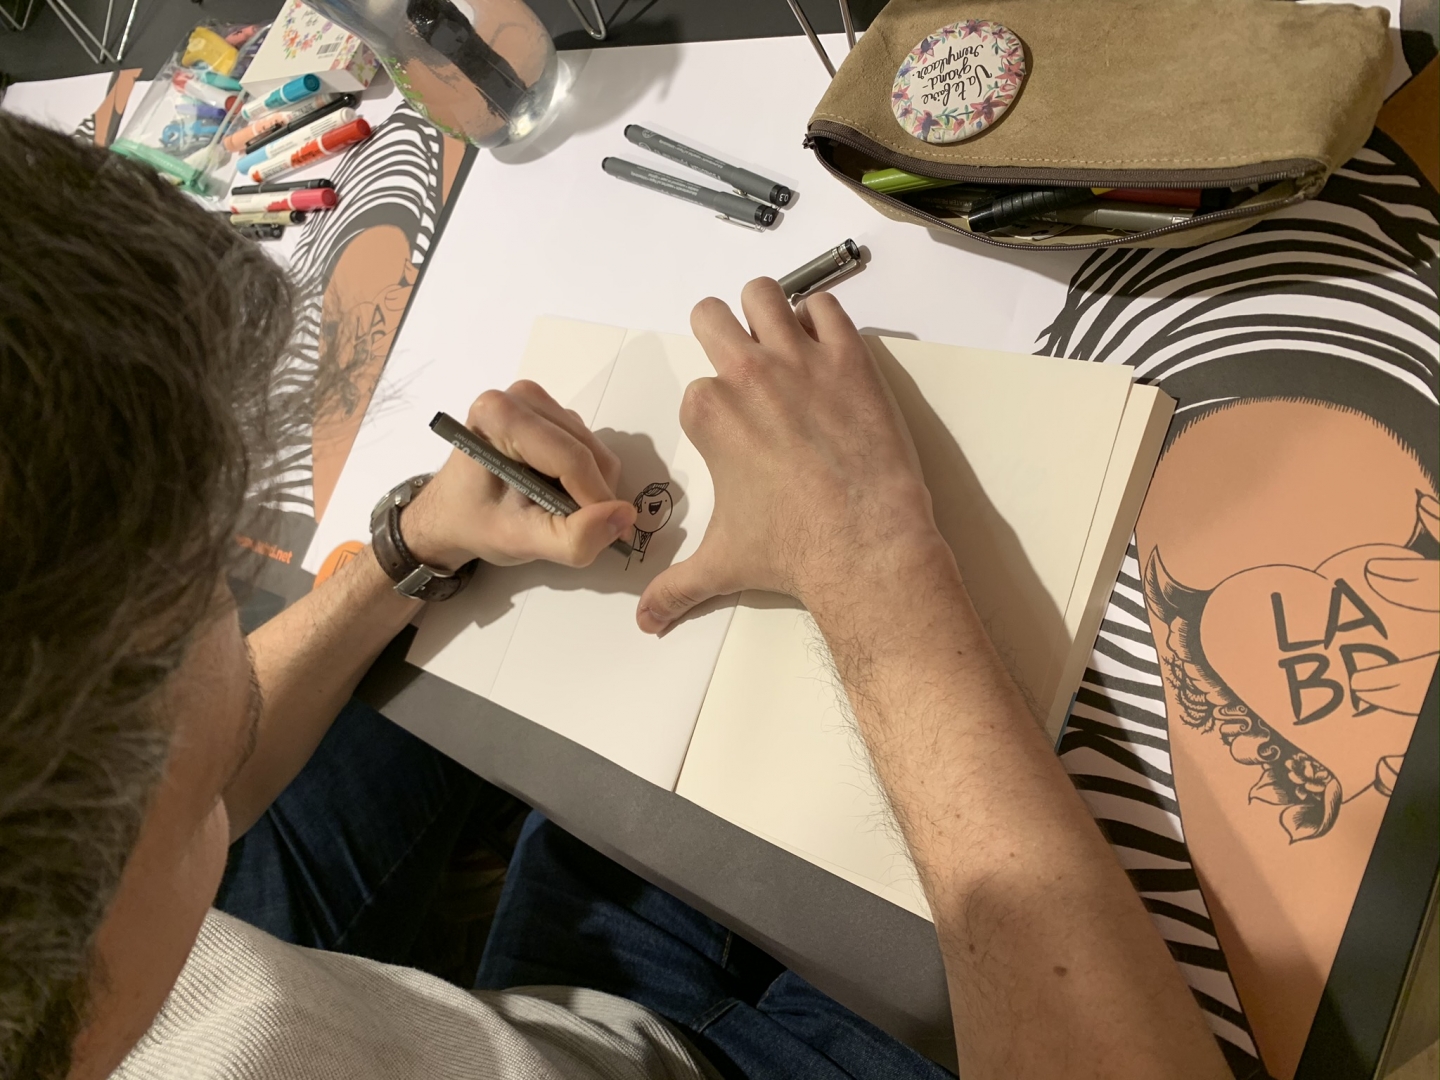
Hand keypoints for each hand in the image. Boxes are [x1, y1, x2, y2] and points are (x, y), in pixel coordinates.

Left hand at [401, 381, 636, 569]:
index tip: (604, 534)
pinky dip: (585, 476)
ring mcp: (537, 401)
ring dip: (589, 487)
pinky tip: (555, 491)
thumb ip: (573, 537)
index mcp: (500, 416)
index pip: (570, 458)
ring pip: (594, 448)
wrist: (453, 513)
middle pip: (587, 451)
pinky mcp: (550, 411)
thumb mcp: (522, 541)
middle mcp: (520, 396)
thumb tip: (623, 516)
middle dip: (591, 495)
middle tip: (568, 526)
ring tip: (555, 508)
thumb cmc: (477, 523)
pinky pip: (589, 445)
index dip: (595, 501)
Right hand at [636, 278, 950, 633]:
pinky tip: (829, 349)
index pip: (697, 386)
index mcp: (709, 414)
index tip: (737, 430)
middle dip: (722, 335)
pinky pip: (828, 306)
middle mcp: (747, 375)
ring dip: (768, 311)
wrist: (864, 547)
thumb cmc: (792, 552)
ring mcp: (799, 360)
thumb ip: (676, 587)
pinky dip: (824, 318)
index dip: (716, 406)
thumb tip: (645, 622)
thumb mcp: (722, 565)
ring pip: (764, 293)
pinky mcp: (849, 357)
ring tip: (784, 343)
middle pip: (712, 316)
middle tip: (748, 367)